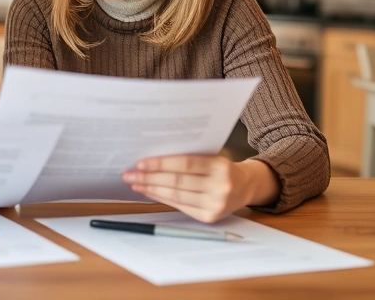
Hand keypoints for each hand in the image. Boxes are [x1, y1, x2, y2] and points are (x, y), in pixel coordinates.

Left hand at [122, 155, 279, 222]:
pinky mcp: (209, 217)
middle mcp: (219, 187)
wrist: (245, 186)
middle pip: (177, 182)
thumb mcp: (212, 156)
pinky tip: (149, 192)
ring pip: (176, 196)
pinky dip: (161, 198)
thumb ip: (189, 157)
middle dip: (149, 178)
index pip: (186, 164)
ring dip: (151, 189)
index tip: (140, 163)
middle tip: (129, 174)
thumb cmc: (221, 167)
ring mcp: (215, 205)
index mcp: (220, 166)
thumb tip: (152, 159)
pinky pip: (179, 206)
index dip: (161, 164)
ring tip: (135, 183)